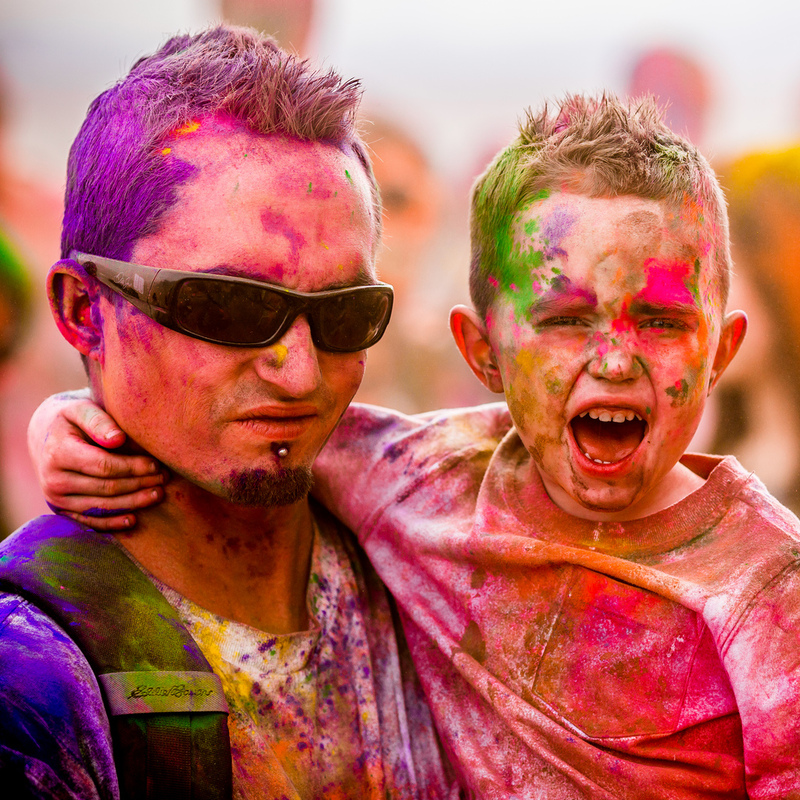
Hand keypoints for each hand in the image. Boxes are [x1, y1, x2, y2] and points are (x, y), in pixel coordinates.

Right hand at [28, 390, 166, 530]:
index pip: (103, 466)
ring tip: (157, 494)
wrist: (46, 436)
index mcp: (58, 453)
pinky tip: (133, 520)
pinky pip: (88, 521)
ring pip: (101, 506)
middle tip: (164, 478)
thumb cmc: (71, 418)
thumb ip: (98, 421)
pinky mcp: (61, 509)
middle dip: (138, 484)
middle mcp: (54, 479)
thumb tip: (118, 439)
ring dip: (132, 503)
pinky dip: (112, 523)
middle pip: (106, 488)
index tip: (155, 464)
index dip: (132, 467)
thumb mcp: (81, 409)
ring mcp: (56, 498)